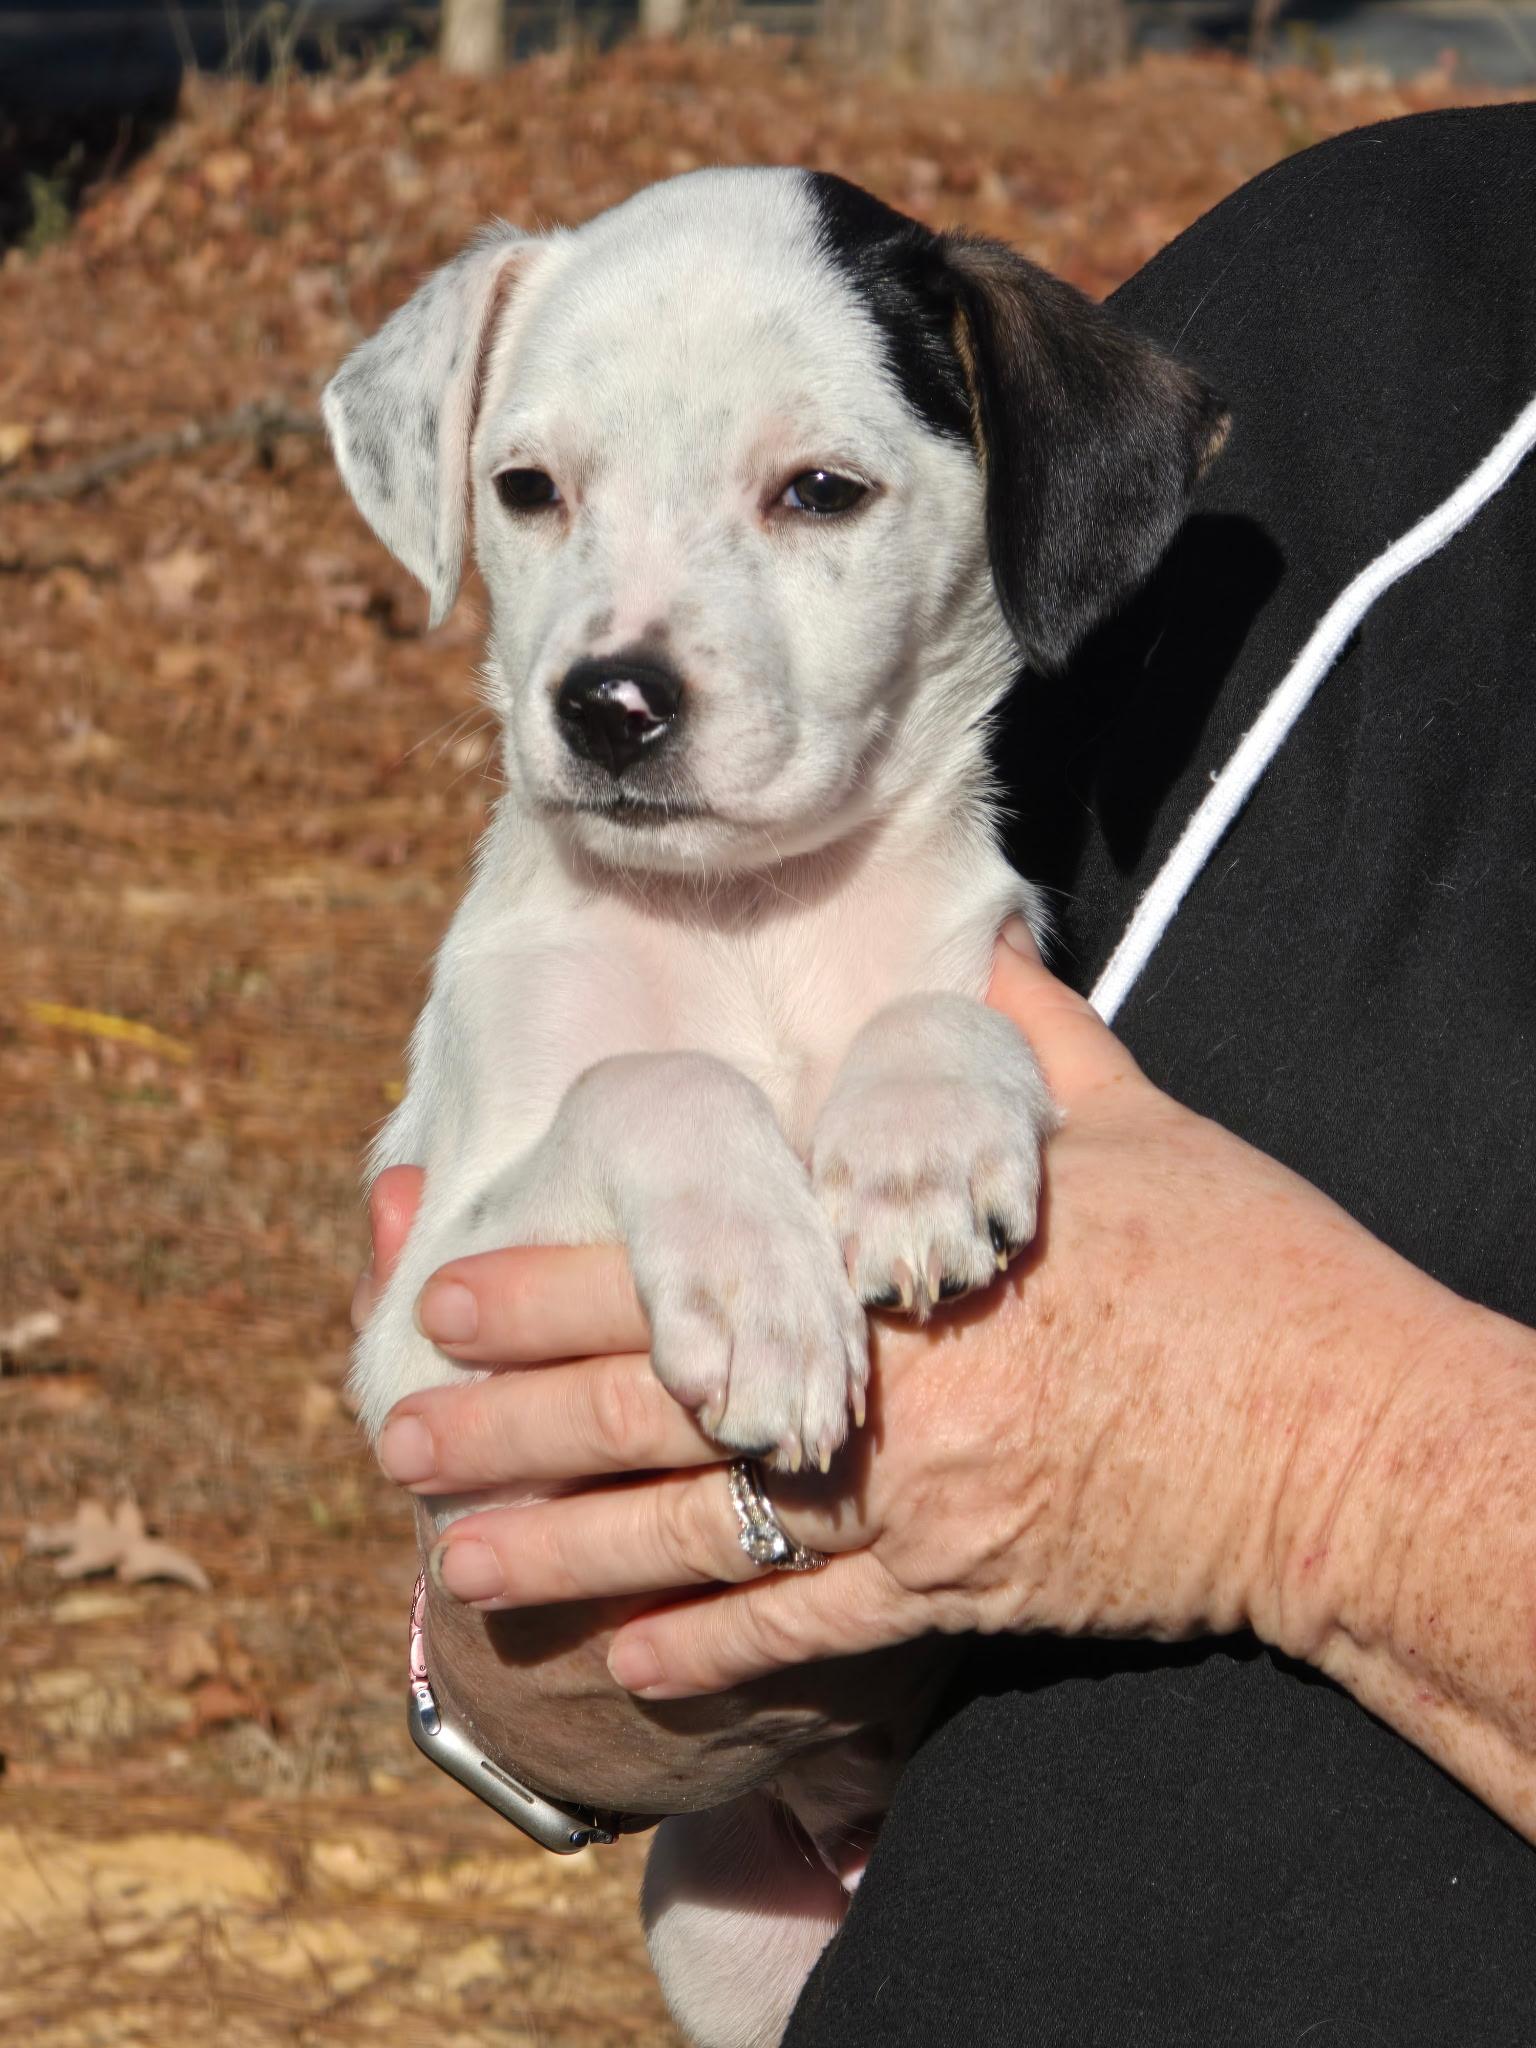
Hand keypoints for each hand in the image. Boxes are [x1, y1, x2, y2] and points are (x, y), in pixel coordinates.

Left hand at [372, 924, 1446, 1703]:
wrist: (1348, 1440)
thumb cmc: (1248, 1269)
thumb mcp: (1137, 1132)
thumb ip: (1029, 1048)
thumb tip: (987, 945)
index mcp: (903, 1272)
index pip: (692, 1279)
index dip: (556, 1292)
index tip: (444, 1296)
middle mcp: (885, 1399)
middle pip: (660, 1419)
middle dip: (515, 1431)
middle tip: (399, 1437)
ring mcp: (915, 1512)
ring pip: (703, 1543)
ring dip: (572, 1555)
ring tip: (459, 1569)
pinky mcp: (959, 1598)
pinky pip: (808, 1634)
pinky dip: (712, 1648)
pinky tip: (625, 1661)